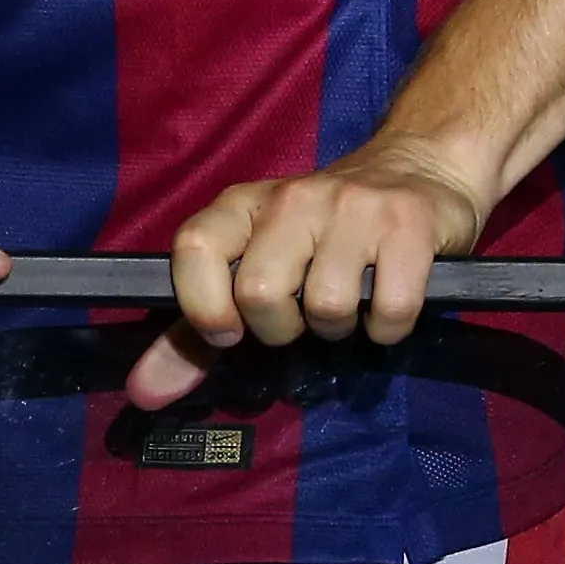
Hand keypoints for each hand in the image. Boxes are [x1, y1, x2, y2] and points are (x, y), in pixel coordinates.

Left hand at [141, 136, 489, 406]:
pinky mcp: (407, 226)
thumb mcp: (254, 265)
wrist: (419, 170)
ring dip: (339, 329)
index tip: (229, 332)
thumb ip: (195, 336)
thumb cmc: (324, 233)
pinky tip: (385, 307)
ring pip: (326, 307)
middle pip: (259, 292)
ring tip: (348, 304)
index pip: (194, 246)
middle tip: (302, 315)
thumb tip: (144, 393)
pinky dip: (387, 329)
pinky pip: (388, 311)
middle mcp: (292, 199)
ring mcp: (352, 208)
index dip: (204, 304)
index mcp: (243, 205)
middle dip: (282, 328)